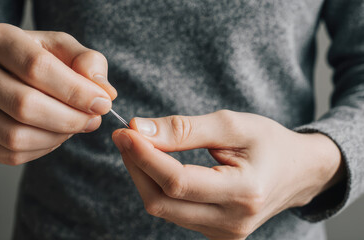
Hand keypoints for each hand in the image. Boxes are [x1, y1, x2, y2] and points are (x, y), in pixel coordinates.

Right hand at [0, 23, 116, 164]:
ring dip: (58, 136)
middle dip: (71, 118)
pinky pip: (11, 154)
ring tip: (75, 126)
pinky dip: (43, 149)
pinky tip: (55, 136)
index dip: (76, 90)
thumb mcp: (59, 49)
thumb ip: (86, 62)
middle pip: (25, 105)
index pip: (37, 67)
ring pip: (16, 135)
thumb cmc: (30, 63)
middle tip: (93, 119)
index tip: (103, 103)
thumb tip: (104, 91)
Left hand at [112, 110, 344, 239]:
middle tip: (126, 136)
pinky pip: (173, 212)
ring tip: (139, 146)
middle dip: (137, 166)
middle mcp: (232, 222)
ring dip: (144, 176)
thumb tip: (140, 130)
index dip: (144, 156)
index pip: (177, 181)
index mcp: (244, 193)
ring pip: (163, 209)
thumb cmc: (269, 143)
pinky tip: (157, 164)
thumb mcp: (232, 125)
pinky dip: (158, 186)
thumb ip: (185, 129)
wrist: (297, 172)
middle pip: (162, 201)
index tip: (124, 132)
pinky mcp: (214, 232)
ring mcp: (223, 233)